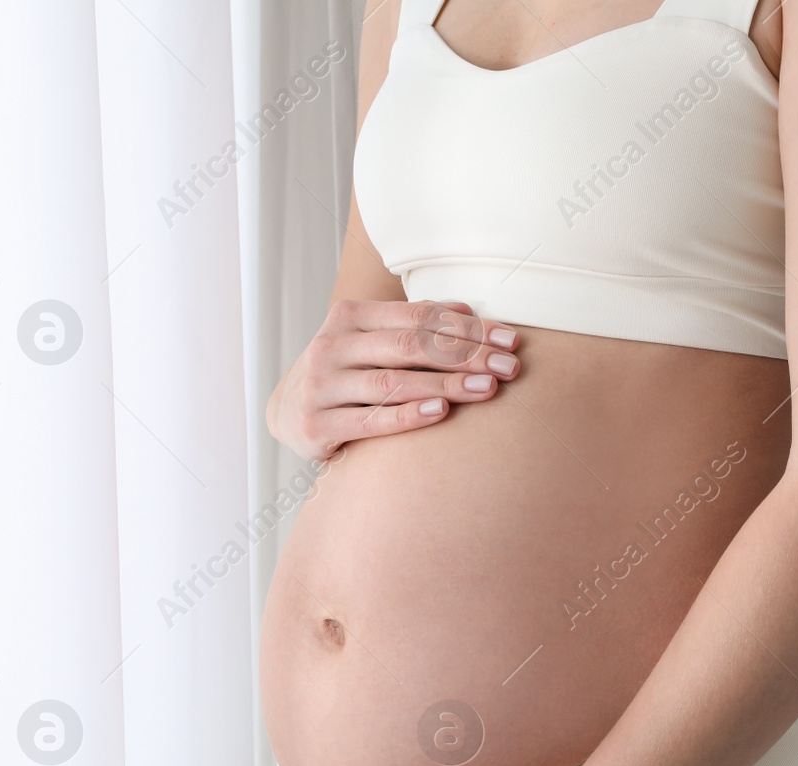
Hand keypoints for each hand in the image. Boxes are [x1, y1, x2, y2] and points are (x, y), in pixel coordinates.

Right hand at [269, 299, 520, 461]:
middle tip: (509, 367)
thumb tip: (467, 309)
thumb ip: (414, 325)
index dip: (468, 328)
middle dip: (466, 356)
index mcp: (349, 317)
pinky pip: (371, 420)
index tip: (510, 341)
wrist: (287, 413)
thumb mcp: (372, 341)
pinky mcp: (316, 424)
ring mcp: (321, 385)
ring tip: (487, 389)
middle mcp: (332, 346)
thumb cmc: (346, 372)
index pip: (419, 316)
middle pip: (410, 346)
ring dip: (446, 385)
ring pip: (393, 382)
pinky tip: (442, 412)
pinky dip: (408, 416)